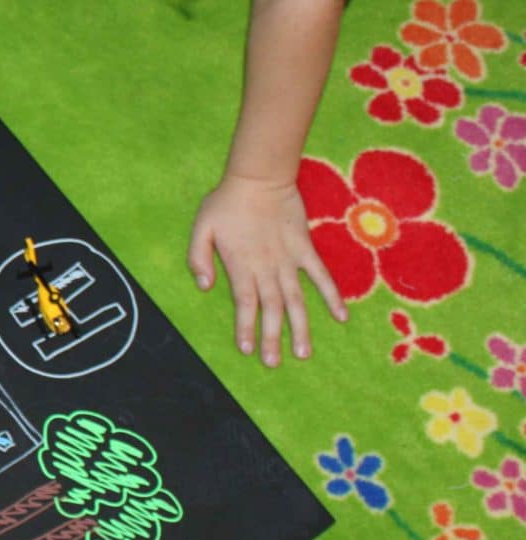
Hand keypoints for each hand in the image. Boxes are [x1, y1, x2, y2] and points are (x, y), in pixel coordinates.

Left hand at [187, 173, 347, 366]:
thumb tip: (205, 287)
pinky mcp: (305, 248)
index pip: (244, 303)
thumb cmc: (225, 202)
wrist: (259, 177)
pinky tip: (341, 317)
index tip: (247, 350)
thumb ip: (198, 258)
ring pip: (296, 300)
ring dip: (300, 327)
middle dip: (272, 337)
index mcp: (240, 265)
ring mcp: (289, 260)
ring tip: (303, 353)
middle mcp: (266, 267)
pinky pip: (321, 276)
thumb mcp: (201, 227)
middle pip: (271, 308)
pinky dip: (332, 296)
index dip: (246, 327)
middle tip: (274, 363)